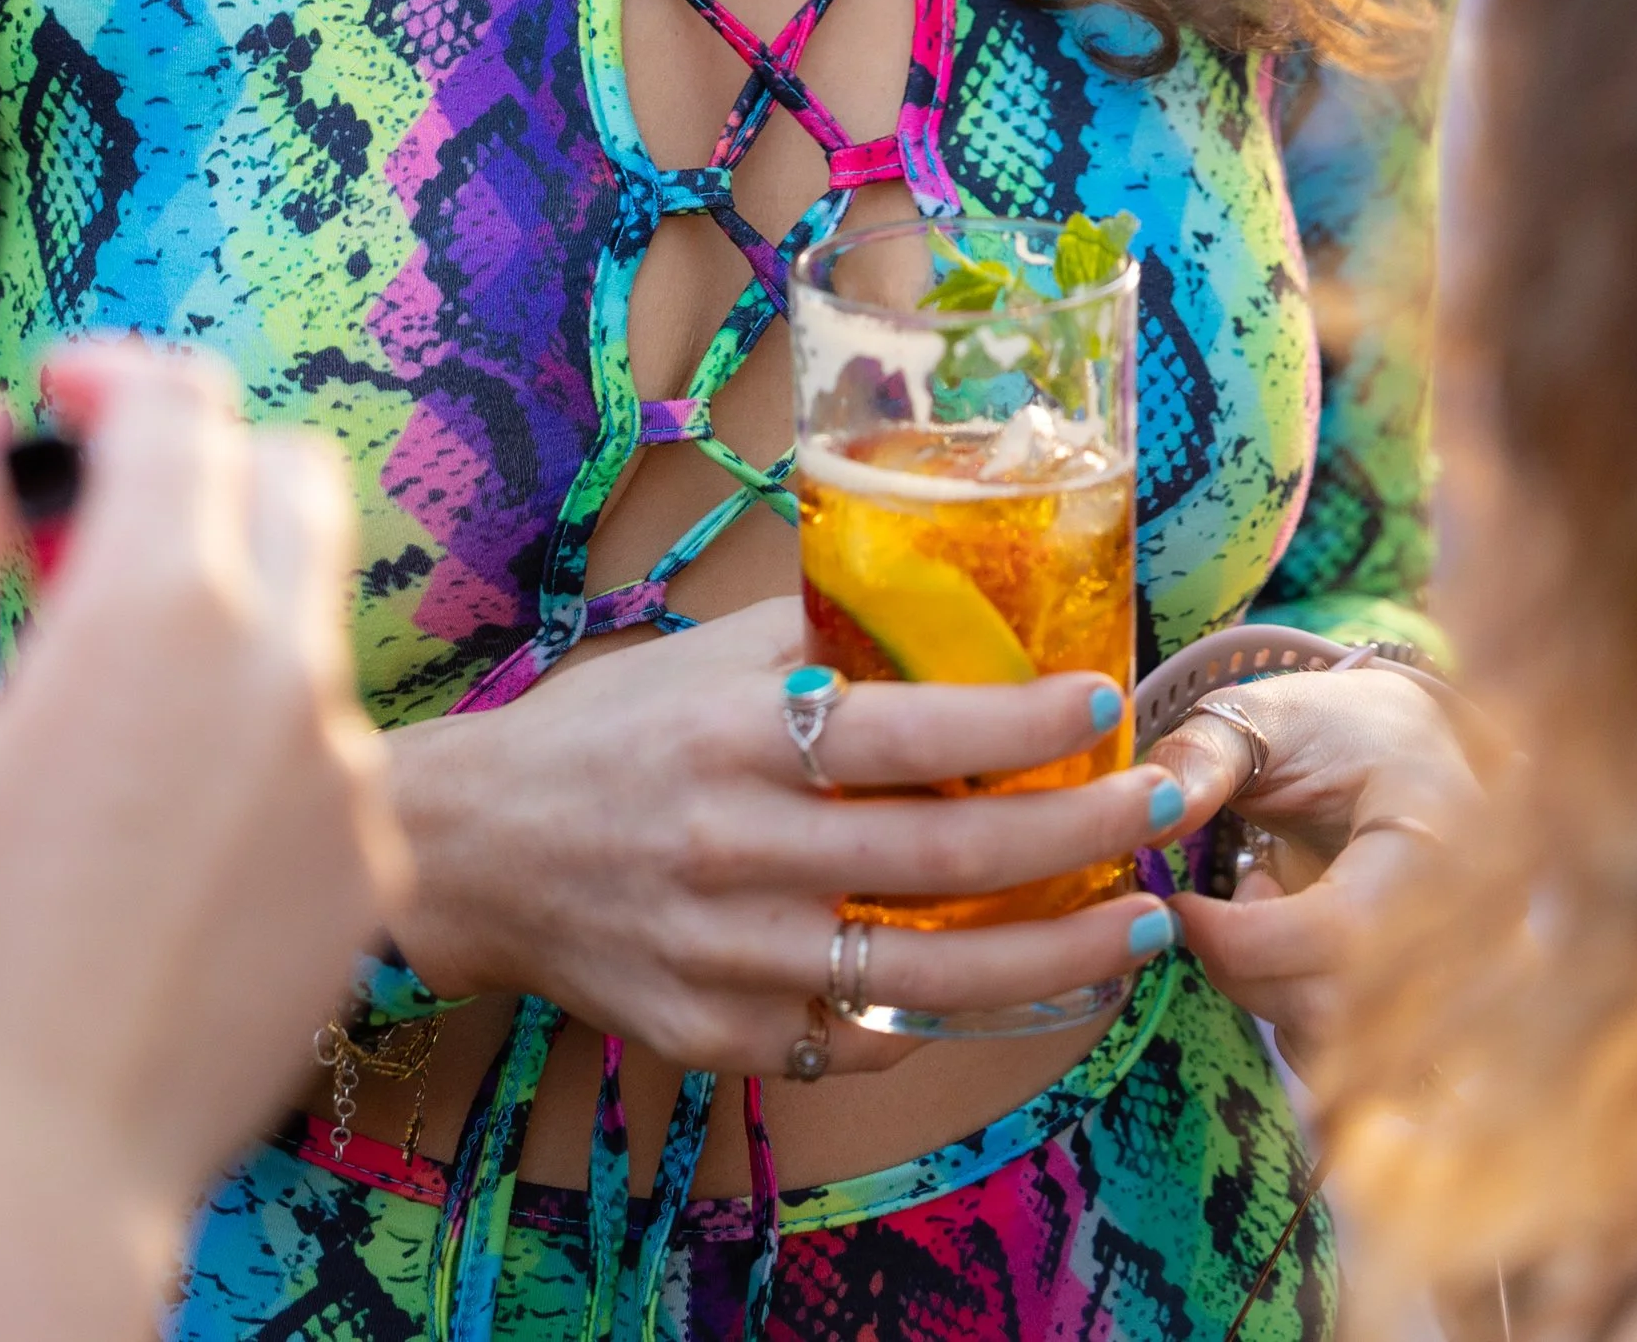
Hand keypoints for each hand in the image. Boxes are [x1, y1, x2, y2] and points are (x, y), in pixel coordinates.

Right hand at [0, 341, 404, 1341]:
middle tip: (93, 516)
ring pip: (306, 610)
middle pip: (286, 471)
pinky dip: (249, 728)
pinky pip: (322, 738)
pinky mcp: (369, 858)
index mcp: (165, 601)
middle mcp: (285, 660)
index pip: (181, 404)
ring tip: (100, 690)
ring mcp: (346, 762)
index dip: (111, 376)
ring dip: (221, 603)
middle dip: (197, 459)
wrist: (34, 1166)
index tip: (52, 401)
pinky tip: (152, 817)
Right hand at [384, 594, 1183, 1075]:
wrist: (472, 855)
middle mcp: (736, 850)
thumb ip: (814, 640)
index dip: (1016, 721)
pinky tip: (1004, 981)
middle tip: (1164, 808)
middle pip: (943, 860)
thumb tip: (946, 598)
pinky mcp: (721, 1036)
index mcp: (734, 736)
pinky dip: (934, 1009)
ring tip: (1138, 926)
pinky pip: (855, 1031)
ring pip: (927, 976)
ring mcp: (730, 958)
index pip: (903, 730)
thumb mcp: (698, 659)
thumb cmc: (603, 735)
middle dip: (1077, 836)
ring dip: (1054, 955)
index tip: (1105, 703)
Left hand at [1148, 665, 1481, 1057]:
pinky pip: (1367, 1081)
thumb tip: (1153, 807)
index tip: (1182, 908)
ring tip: (1285, 915)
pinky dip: (1312, 1030)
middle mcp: (1482, 931)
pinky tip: (1314, 962)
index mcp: (1440, 843)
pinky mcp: (1461, 1028)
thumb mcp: (1268, 716)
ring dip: (1279, 1001)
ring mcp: (1481, 990)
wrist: (1424, 755)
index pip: (1339, 939)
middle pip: (1335, 1014)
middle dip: (1249, 969)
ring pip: (1346, 1060)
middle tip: (1243, 894)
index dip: (1238, 941)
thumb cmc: (1342, 733)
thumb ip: (1205, 754)